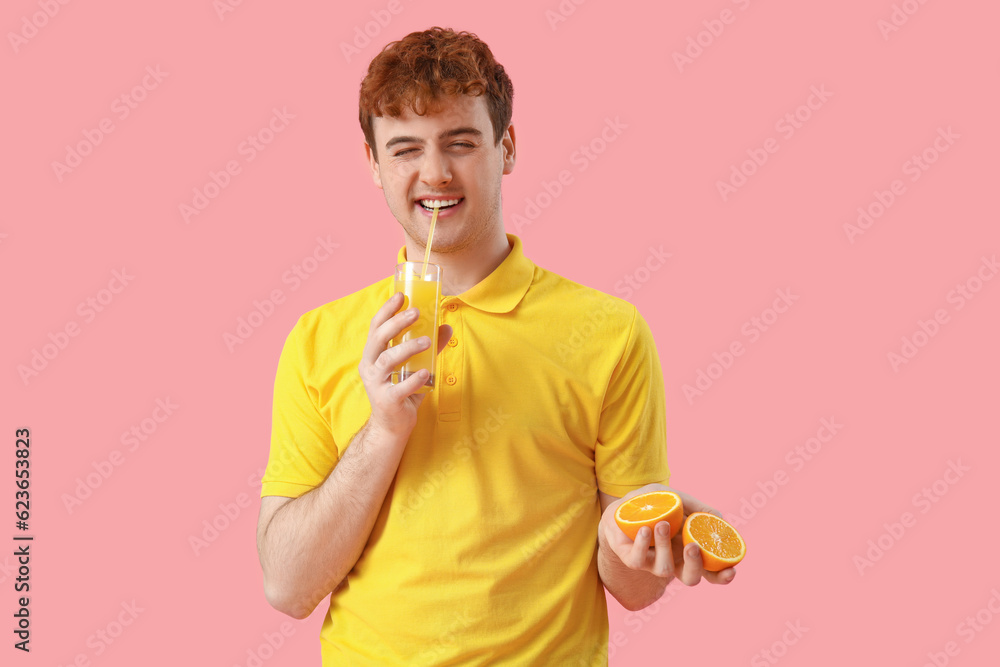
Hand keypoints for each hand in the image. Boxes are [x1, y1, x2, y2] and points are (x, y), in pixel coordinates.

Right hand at [358, 292, 452, 437]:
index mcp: (373, 355)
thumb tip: (446, 326)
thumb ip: (429, 348)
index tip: (400, 295)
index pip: (376, 327)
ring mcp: (376, 384)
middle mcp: (369, 367)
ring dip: (407, 349)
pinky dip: (413, 379)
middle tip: (416, 312)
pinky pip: (399, 388)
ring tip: (427, 341)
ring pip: (387, 361)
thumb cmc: (402, 391)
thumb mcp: (415, 365)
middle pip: (378, 339)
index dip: (386, 310)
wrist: (393, 426)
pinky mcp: (386, 401)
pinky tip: (426, 373)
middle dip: (396, 323)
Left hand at [599, 483, 736, 586]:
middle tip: (692, 546)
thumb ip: (697, 507)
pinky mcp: (632, 559)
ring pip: (664, 570)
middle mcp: (673, 560)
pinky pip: (638, 560)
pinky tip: (644, 529)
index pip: (710, 572)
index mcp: (689, 551)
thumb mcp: (676, 498)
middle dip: (694, 566)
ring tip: (662, 525)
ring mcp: (652, 562)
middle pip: (691, 579)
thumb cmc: (654, 503)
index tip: (731, 569)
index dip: (722, 575)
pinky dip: (642, 544)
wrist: (622, 505)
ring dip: (664, 547)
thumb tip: (719, 518)